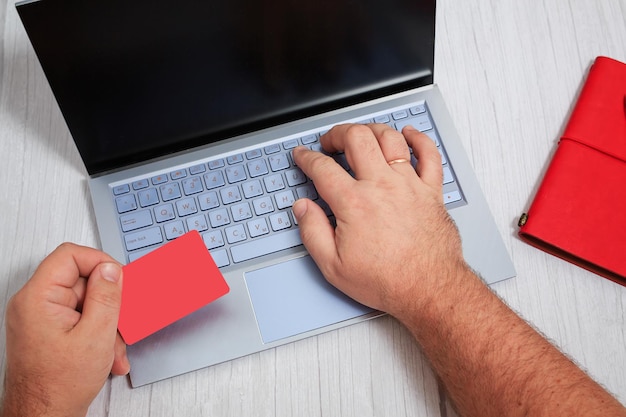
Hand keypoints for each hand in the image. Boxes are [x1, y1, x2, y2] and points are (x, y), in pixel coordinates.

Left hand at [2, 243, 128, 416]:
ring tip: (113, 348)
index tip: (119, 278)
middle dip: (108, 304)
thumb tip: (111, 269)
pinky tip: (107, 354)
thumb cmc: (58, 386)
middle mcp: (34, 304)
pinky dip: (98, 333)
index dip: (100, 262)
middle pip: (81, 281)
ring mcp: (41, 317)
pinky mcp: (49, 329)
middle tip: (120, 319)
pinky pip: (80, 318)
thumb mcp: (96, 335)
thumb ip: (107, 296)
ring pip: (86, 302)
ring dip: (106, 324)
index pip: (70, 256)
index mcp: (38, 298)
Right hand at [292, 124, 469, 317]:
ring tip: (361, 135)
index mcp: (354, 203)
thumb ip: (312, 232)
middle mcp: (382, 186)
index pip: (322, 168)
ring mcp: (409, 185)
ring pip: (390, 138)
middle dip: (337, 133)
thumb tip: (302, 208)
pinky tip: (408, 134)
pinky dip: (418, 139)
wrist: (428, 290)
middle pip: (357, 138)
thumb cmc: (386, 280)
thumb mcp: (333, 267)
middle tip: (330, 141)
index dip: (306, 158)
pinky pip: (429, 154)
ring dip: (371, 130)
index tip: (302, 156)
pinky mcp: (431, 191)